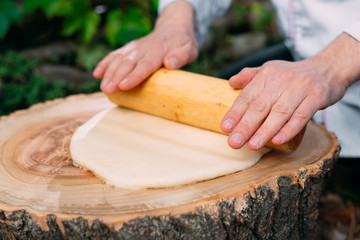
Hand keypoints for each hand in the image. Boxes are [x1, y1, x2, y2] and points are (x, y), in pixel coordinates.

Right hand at [93, 1, 197, 93]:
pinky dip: (105, 63)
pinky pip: (115, 54)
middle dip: (116, 77)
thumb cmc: (183, 43)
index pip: (145, 64)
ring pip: (119, 59)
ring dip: (109, 73)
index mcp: (158, 50)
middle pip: (128, 63)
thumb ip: (181, 56)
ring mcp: (134, 48)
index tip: (124, 86)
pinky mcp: (129, 49)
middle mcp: (143, 48)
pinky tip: (97, 74)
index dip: (134, 75)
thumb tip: (169, 63)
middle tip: (107, 90)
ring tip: (102, 87)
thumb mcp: (190, 49)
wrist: (174, 27)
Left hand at [221, 33, 359, 150]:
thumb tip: (230, 83)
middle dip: (246, 126)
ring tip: (252, 145)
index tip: (225, 128)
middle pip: (261, 106)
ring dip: (265, 131)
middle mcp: (281, 80)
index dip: (236, 112)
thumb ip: (250, 76)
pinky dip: (289, 129)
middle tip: (234, 142)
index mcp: (266, 74)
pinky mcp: (317, 97)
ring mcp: (300, 88)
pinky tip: (278, 140)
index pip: (247, 96)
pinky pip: (301, 116)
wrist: (328, 68)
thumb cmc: (293, 75)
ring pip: (280, 113)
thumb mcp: (270, 69)